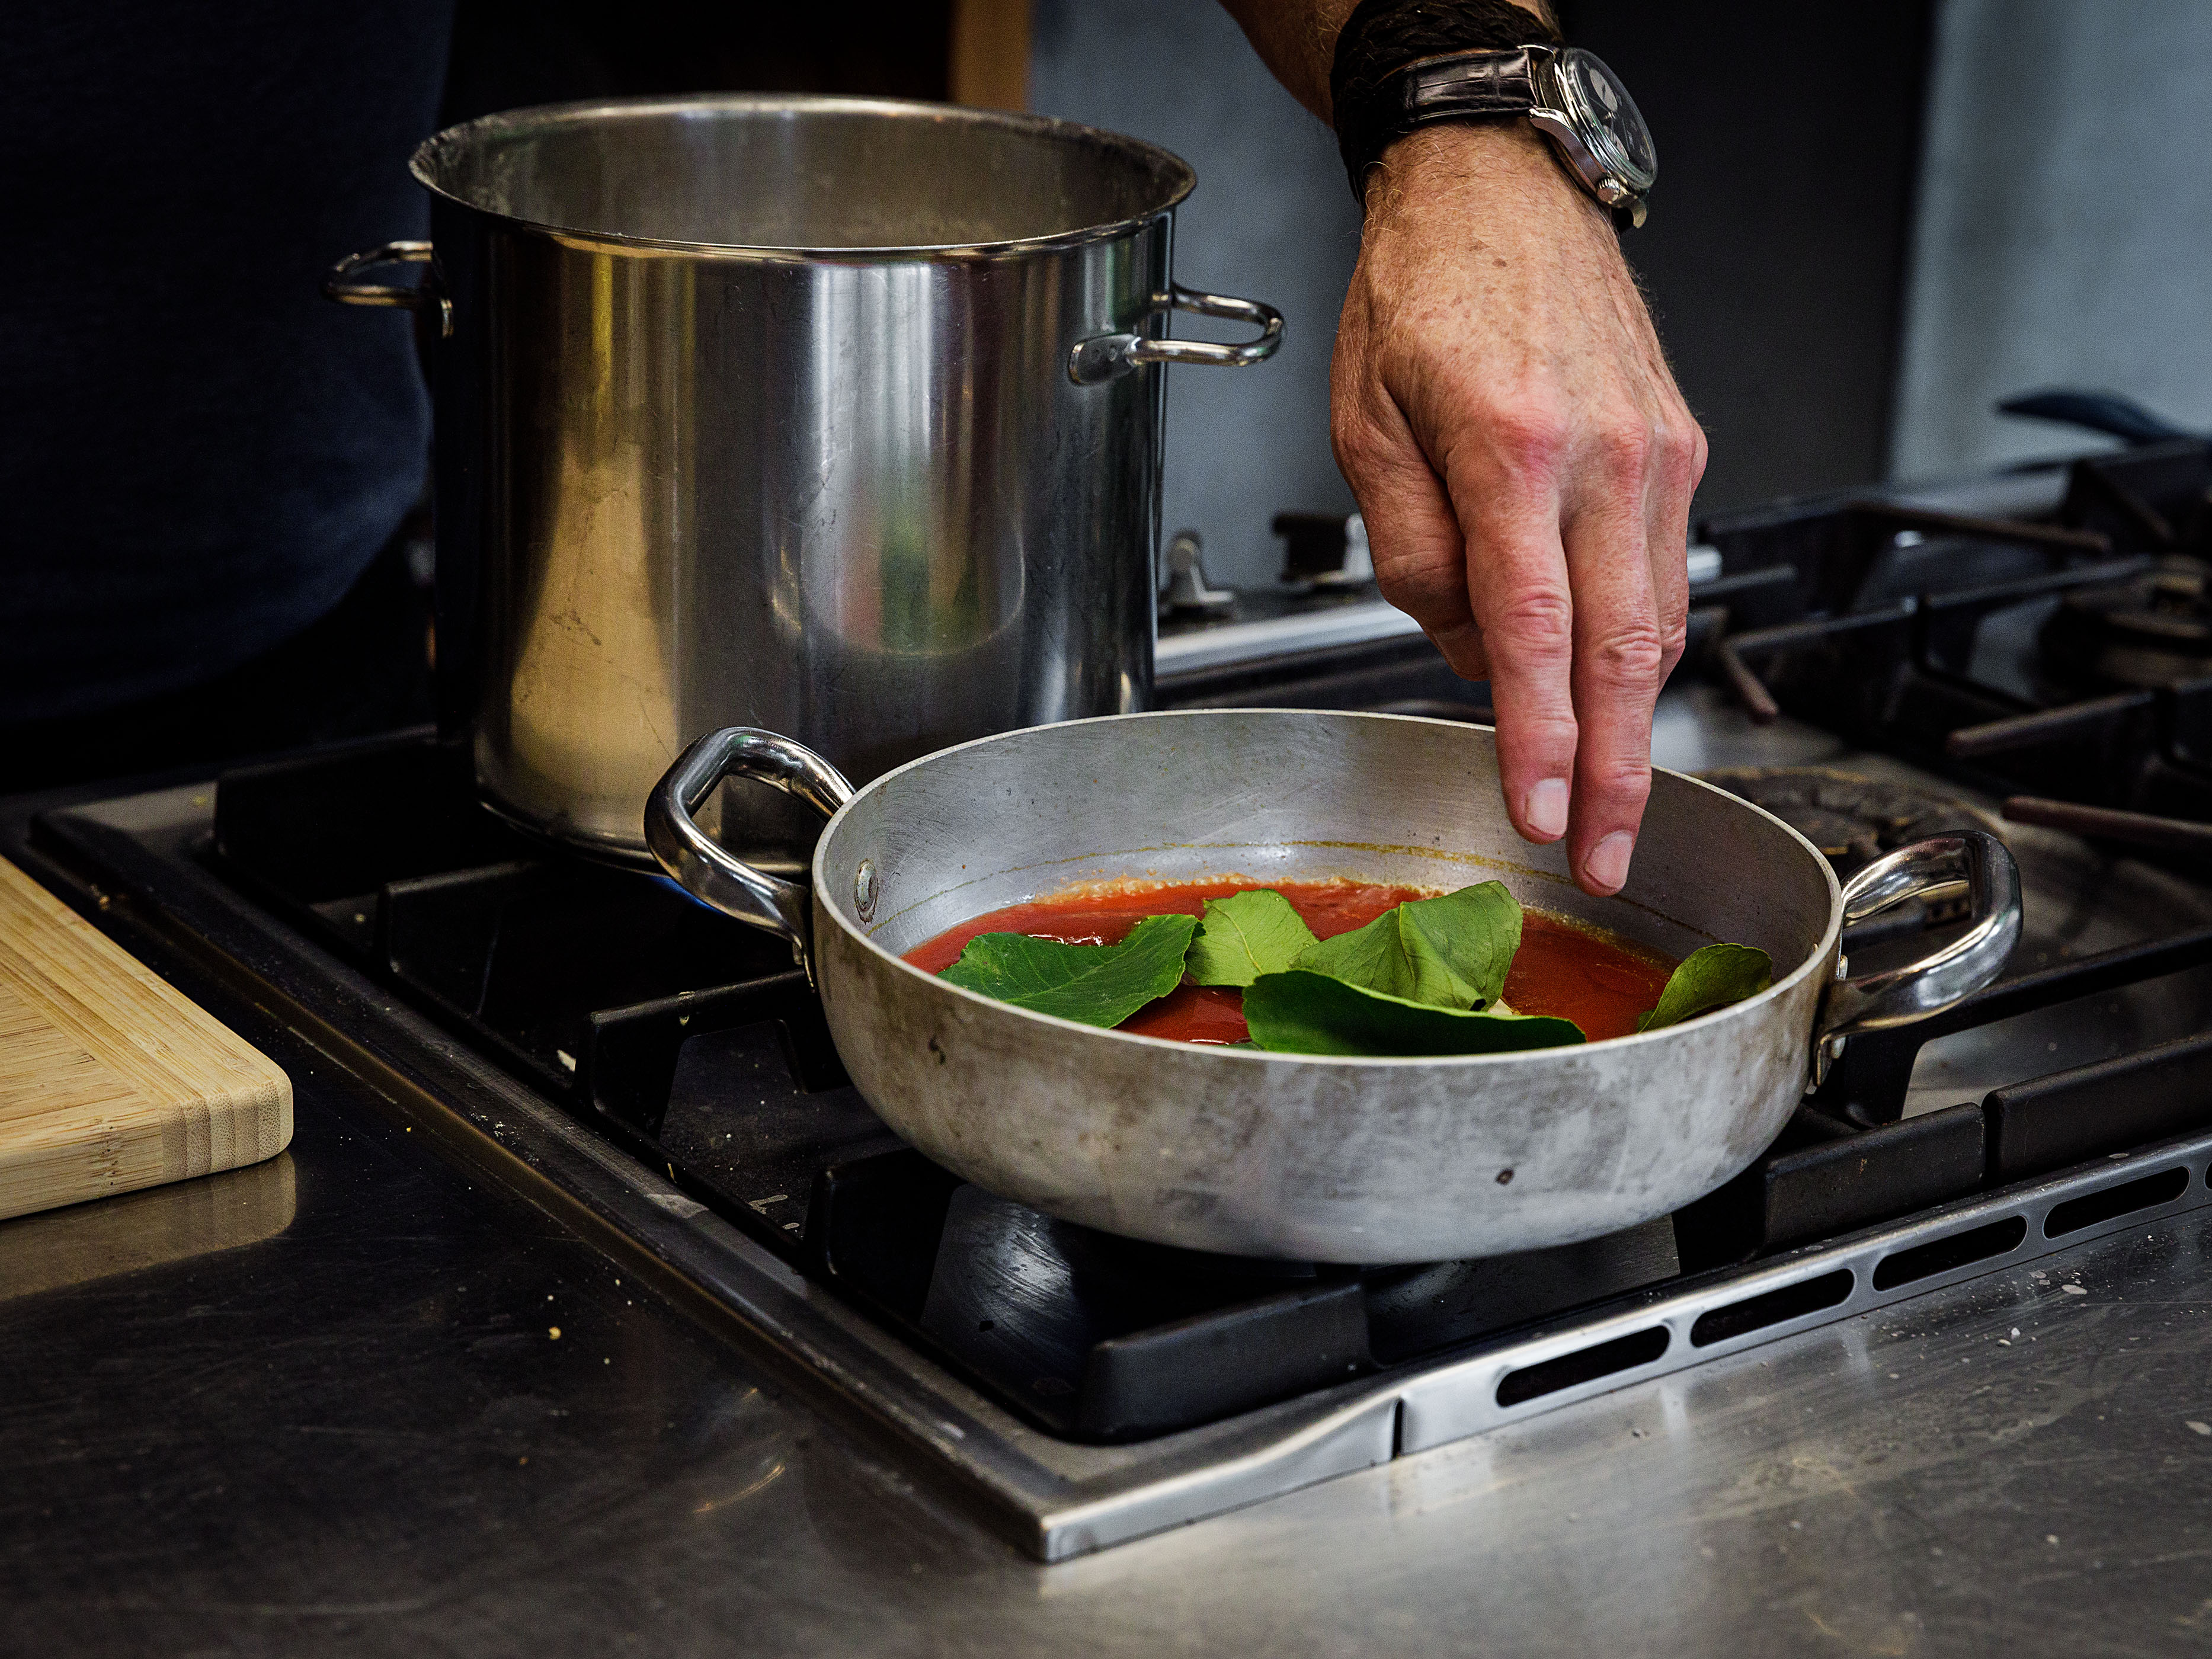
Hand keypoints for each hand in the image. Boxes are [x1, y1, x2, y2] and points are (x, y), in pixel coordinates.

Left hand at [1333, 122, 1705, 896]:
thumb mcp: (1364, 428)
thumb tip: (1462, 653)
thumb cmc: (1418, 296)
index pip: (1532, 634)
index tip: (1541, 819)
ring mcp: (1658, 448)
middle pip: (1622, 651)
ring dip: (1632, 719)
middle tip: (1606, 857)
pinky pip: (1663, 571)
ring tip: (1604, 797)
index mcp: (1509, 447)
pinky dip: (1636, 641)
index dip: (1541, 743)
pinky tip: (1607, 683)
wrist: (1497, 189)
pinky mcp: (1681, 443)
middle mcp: (1604, 452)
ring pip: (1655, 618)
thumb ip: (1410, 555)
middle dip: (1618, 774)